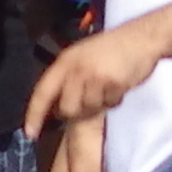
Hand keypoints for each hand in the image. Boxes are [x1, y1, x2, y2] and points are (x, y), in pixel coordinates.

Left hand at [25, 23, 167, 131]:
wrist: (141, 37)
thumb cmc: (111, 47)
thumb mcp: (82, 56)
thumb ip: (68, 77)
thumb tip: (57, 107)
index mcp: (65, 61)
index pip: (42, 92)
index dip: (34, 114)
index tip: (29, 134)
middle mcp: (76, 69)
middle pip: (67, 108)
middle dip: (79, 109)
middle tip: (94, 96)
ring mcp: (93, 76)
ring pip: (89, 109)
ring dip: (100, 103)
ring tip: (108, 86)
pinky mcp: (111, 82)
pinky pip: (108, 104)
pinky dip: (114, 99)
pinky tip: (119, 84)